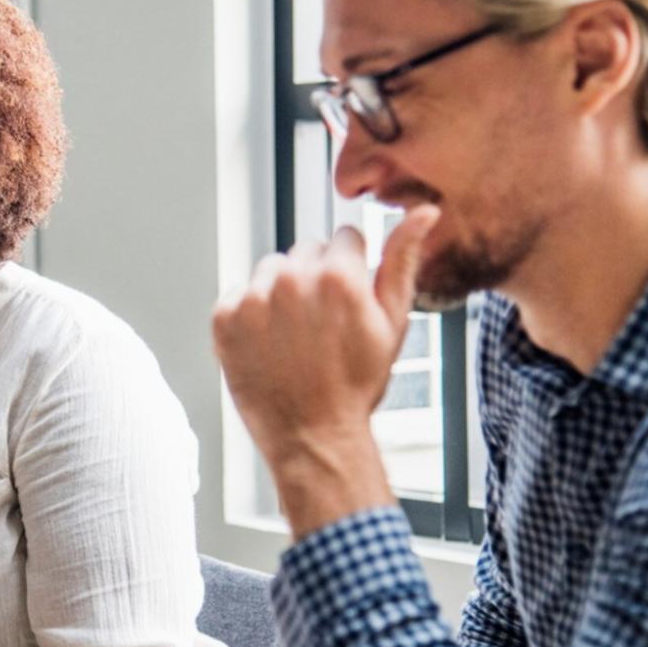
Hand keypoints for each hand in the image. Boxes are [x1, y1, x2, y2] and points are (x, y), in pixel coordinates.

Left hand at [211, 205, 440, 535]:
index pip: (344, 238)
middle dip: (316, 278)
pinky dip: (250, 314)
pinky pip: (239, 294)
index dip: (351, 270)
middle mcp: (291, 279)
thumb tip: (423, 210)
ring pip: (271, 270)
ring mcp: (253, 299)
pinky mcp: (224, 318)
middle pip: (306, 252)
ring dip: (281, 292)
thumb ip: (402, 260)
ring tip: (295, 336)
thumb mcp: (393, 322)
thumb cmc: (357, 385)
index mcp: (338, 275)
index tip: (348, 303)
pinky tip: (269, 343)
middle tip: (322, 325)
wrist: (312, 436)